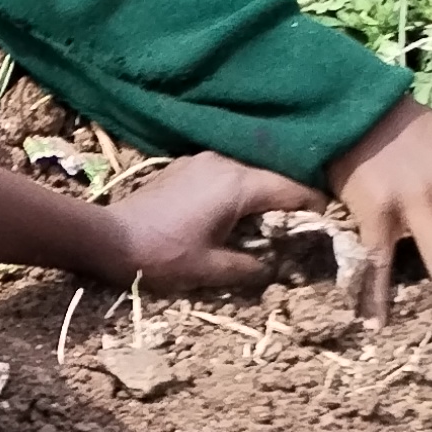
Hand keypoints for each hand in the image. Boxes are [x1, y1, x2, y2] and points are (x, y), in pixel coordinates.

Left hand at [91, 150, 298, 295]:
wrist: (106, 239)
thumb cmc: (159, 256)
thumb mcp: (211, 270)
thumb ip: (252, 269)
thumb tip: (278, 269)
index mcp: (237, 184)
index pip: (293, 190)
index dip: (314, 211)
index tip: (325, 231)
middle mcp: (224, 162)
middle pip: (273, 180)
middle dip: (289, 206)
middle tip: (299, 236)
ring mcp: (202, 160)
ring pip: (250, 177)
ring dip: (262, 200)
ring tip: (268, 231)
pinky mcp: (186, 166)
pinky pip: (226, 177)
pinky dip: (238, 195)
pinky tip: (234, 219)